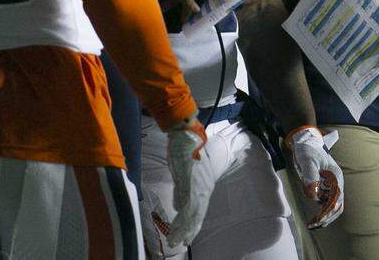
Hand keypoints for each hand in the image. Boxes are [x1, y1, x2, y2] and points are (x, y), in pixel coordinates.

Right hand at [164, 117, 209, 246]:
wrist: (187, 135)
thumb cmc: (186, 152)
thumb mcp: (185, 175)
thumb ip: (182, 191)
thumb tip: (177, 206)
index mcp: (204, 188)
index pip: (200, 212)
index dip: (194, 226)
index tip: (188, 238)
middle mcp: (203, 189)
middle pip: (197, 215)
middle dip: (188, 231)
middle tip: (179, 243)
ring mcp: (197, 185)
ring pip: (191, 212)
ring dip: (182, 227)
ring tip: (174, 238)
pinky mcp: (188, 180)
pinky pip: (185, 200)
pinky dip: (181, 213)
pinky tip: (176, 222)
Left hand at [284, 126, 343, 228]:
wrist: (304, 142)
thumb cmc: (308, 150)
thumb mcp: (307, 161)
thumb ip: (310, 177)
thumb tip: (312, 195)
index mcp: (336, 177)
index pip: (336, 199)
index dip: (327, 211)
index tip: (318, 219)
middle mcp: (335, 183)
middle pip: (337, 206)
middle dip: (327, 217)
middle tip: (313, 225)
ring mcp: (330, 186)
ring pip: (332, 207)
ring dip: (324, 217)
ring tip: (312, 224)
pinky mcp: (323, 187)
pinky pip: (325, 203)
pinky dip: (321, 213)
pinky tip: (313, 218)